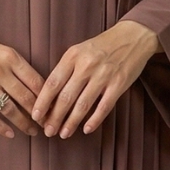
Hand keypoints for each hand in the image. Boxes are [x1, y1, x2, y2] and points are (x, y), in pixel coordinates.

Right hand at [0, 27, 45, 137]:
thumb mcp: (3, 50)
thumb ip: (19, 67)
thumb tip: (39, 89)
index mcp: (11, 57)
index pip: (36, 81)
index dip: (48, 98)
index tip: (54, 108)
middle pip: (26, 98)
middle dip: (39, 114)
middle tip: (47, 124)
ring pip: (10, 110)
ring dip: (23, 123)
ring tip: (32, 131)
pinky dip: (1, 127)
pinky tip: (10, 134)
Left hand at [33, 20, 160, 137]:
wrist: (133, 35)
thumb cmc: (102, 46)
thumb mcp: (79, 50)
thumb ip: (66, 70)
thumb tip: (50, 97)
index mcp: (73, 56)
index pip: (52, 83)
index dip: (42, 102)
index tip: (35, 116)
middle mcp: (86, 65)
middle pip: (65, 97)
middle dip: (54, 118)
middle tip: (48, 131)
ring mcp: (103, 75)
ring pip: (82, 105)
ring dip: (71, 123)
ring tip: (64, 134)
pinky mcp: (118, 84)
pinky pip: (103, 107)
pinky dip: (94, 120)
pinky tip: (86, 130)